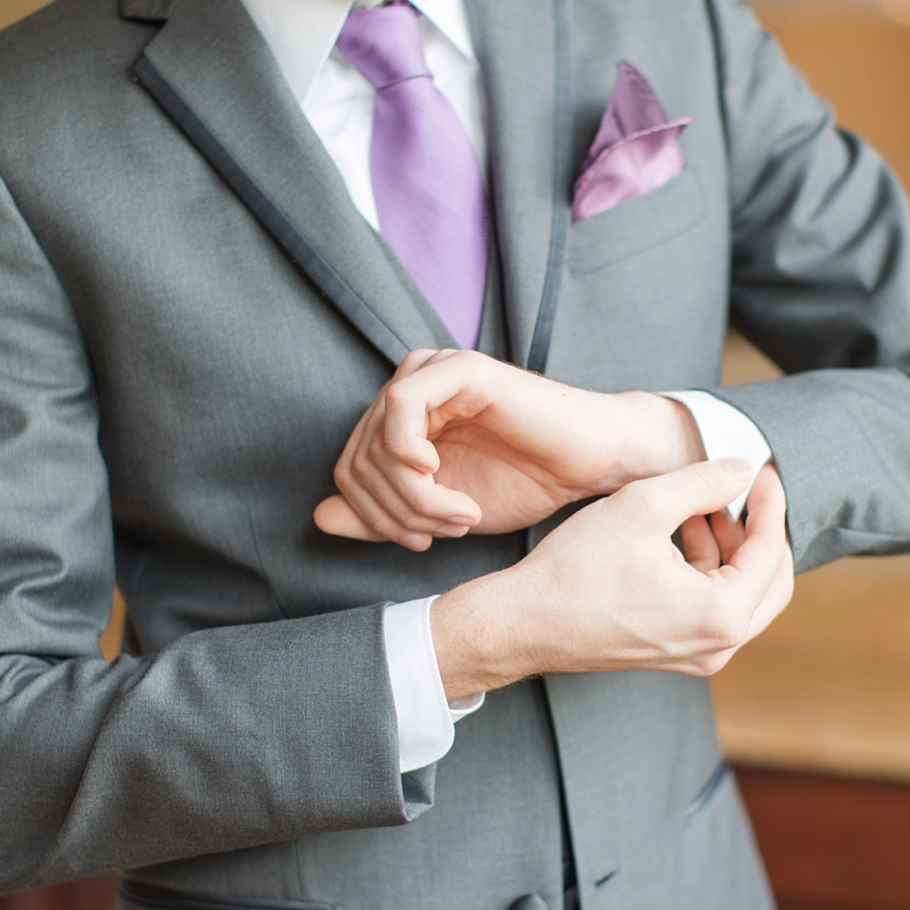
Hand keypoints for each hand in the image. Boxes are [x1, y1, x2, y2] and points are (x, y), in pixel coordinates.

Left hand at [313, 349, 702, 547]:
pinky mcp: (458, 368)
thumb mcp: (439, 513)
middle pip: (358, 462)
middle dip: (398, 513)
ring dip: (413, 498)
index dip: (375, 518)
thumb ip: (382, 516)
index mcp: (401, 418)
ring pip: (376, 444)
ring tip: (459, 515)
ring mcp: (432, 372)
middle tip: (447, 529)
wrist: (590, 466)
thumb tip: (319, 516)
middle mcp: (409, 387)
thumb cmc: (525, 482)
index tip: (421, 541)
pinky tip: (451, 485)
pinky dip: (414, 463)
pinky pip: (401, 411)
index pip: (349, 471)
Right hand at [430, 458, 793, 697]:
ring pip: (743, 594)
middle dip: (759, 529)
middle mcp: (719, 646)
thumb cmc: (576, 570)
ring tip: (702, 506)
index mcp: (721, 615)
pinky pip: (713, 608)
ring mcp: (698, 655)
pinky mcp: (676, 653)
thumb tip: (742, 469)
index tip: (763, 470)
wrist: (524, 623)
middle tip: (741, 489)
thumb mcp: (643, 506)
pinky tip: (683, 534)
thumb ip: (703, 482)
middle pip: (771, 581)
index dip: (770, 503)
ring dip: (732, 548)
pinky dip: (710, 570)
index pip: (770, 551)